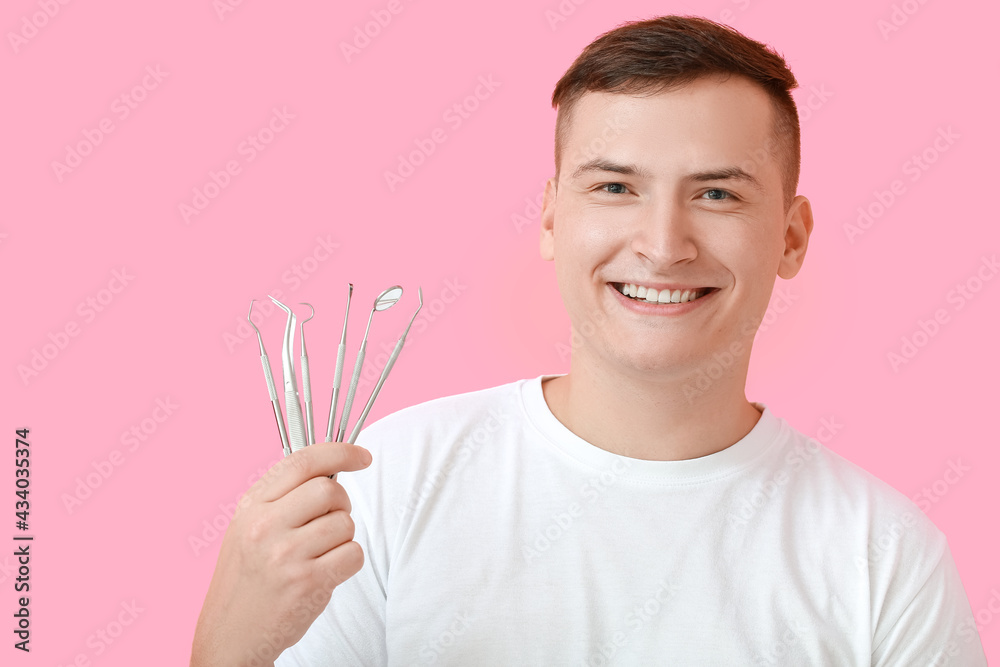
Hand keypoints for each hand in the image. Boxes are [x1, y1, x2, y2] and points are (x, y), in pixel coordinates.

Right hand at [191, 442, 372, 666]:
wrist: (228, 636)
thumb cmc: (246, 580)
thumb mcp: (247, 528)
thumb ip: (282, 498)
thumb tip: (332, 470)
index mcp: (251, 506)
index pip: (302, 462)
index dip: (340, 452)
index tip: (362, 456)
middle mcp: (265, 526)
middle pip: (330, 490)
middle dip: (341, 505)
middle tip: (329, 524)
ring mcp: (285, 555)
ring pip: (346, 524)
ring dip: (343, 538)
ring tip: (319, 555)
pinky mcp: (307, 583)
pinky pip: (353, 554)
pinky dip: (348, 563)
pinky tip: (326, 574)